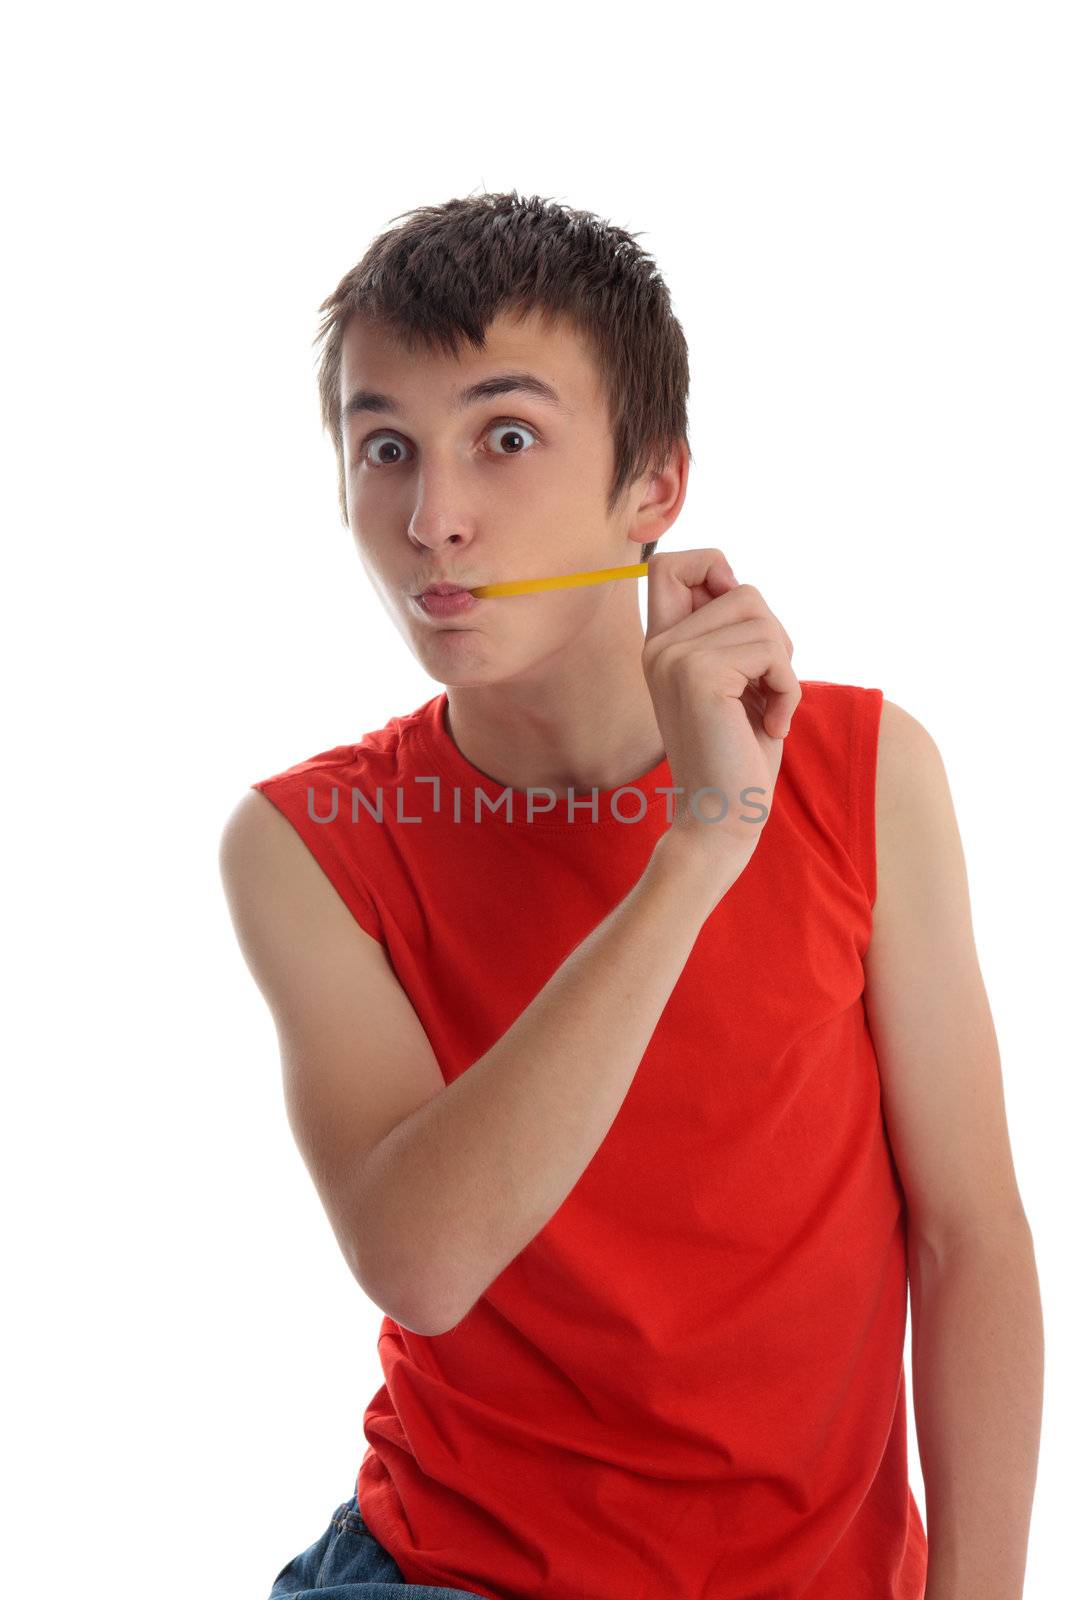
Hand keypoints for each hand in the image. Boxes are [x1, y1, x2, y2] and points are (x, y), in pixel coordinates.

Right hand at [642, 547, 801, 864]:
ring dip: (783, 667)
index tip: (738, 625)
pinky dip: (788, 689)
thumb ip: (730, 633)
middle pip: (742, 589)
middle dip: (774, 636)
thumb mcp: (736, 681)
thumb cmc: (737, 754)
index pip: (671, 562)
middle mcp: (660, 646)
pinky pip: (771, 652)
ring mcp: (675, 658)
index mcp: (662, 645)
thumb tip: (737, 582)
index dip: (713, 568)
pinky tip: (773, 725)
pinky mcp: (700, 675)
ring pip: (761, 617)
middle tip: (766, 687)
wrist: (722, 817)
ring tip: (768, 708)